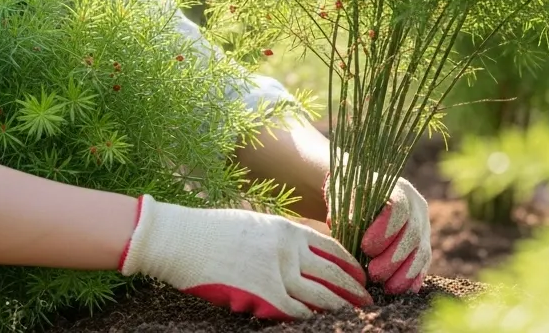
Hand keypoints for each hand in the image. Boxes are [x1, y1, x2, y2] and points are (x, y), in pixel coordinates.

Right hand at [118, 194, 372, 320]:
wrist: (180, 239)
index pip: (332, 248)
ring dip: (341, 307)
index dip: (350, 265)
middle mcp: (288, 249)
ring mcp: (276, 272)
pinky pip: (296, 311)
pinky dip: (311, 318)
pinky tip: (321, 323)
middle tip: (369, 301)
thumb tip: (300, 257)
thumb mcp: (254, 225)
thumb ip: (280, 241)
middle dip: (354, 290)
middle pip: (333, 273)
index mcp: (287, 229)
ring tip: (356, 316)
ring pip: (321, 295)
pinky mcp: (262, 294)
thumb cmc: (211, 232)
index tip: (361, 277)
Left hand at [326, 174, 430, 293]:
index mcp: (398, 190)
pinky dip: (413, 278)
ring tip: (387, 288)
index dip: (385, 230)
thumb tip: (342, 224)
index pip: (399, 209)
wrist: (360, 197)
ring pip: (421, 252)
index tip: (366, 247)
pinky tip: (401, 290)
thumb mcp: (344, 194)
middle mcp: (416, 208)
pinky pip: (424, 264)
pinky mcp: (424, 245)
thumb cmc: (349, 196)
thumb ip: (345, 208)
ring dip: (405, 273)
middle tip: (373, 274)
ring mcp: (423, 227)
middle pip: (412, 234)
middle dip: (393, 258)